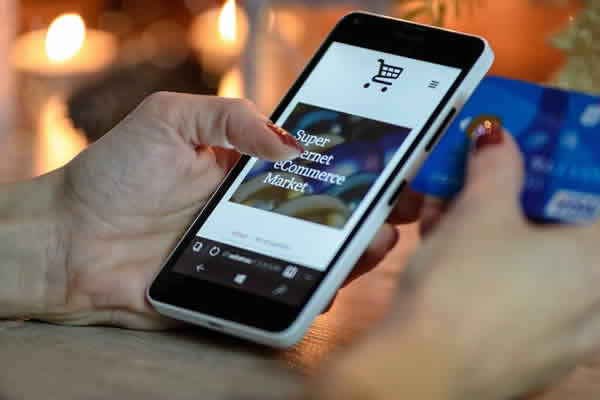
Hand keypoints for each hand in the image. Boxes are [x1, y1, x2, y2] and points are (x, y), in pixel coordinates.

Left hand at [15, 93, 411, 328]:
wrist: (69, 241)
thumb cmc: (114, 174)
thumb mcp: (171, 119)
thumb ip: (231, 117)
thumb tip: (290, 143)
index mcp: (248, 170)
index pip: (314, 166)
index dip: (354, 165)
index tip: (390, 163)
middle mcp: (257, 211)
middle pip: (327, 214)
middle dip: (370, 210)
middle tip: (400, 205)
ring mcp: (251, 252)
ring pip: (317, 256)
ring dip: (354, 250)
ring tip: (377, 239)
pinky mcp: (238, 287)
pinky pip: (285, 293)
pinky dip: (315, 289)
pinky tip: (334, 277)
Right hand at [312, 124, 599, 398]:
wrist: (422, 371)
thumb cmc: (463, 283)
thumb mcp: (478, 213)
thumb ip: (495, 166)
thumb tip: (495, 134)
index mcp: (597, 259)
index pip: (593, 198)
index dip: (563, 170)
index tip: (532, 159)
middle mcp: (595, 301)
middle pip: (563, 233)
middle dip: (519, 203)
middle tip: (482, 187)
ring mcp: (566, 336)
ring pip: (538, 269)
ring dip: (497, 238)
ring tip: (445, 220)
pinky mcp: (533, 357)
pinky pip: (521, 302)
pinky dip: (493, 276)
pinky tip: (448, 263)